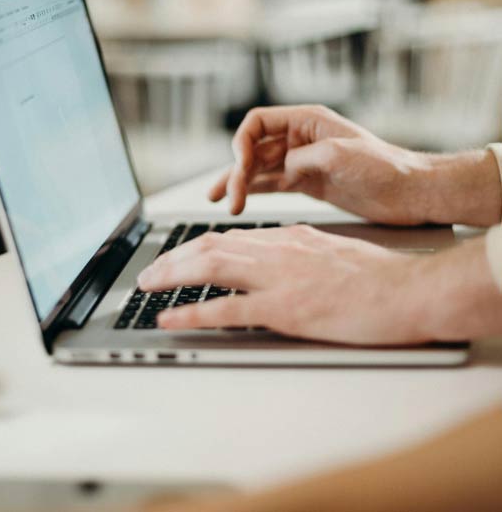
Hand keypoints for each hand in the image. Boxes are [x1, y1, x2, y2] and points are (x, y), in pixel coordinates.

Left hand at [138, 225, 425, 344]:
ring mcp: (278, 277)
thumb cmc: (377, 276)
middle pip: (209, 246)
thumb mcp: (330, 250)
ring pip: (209, 267)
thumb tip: (273, 259)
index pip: (229, 237)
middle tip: (149, 272)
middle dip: (172, 258)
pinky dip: (192, 313)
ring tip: (146, 286)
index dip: (194, 246)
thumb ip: (298, 252)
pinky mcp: (284, 308)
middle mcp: (276, 249)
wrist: (408, 290)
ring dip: (171, 275)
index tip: (177, 256)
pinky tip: (171, 318)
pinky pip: (227, 310)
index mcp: (288, 237)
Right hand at [209, 105, 434, 223]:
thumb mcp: (340, 154)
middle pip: (254, 149)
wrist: (410, 193)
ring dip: (239, 183)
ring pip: (258, 169)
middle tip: (230, 198)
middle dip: (237, 171)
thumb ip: (303, 158)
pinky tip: (238, 201)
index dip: (242, 141)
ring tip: (221, 201)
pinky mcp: (306, 183)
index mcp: (307, 121)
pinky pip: (271, 185)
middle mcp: (299, 139)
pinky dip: (254, 192)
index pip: (258, 122)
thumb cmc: (384, 166)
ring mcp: (301, 162)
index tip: (239, 164)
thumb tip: (280, 169)